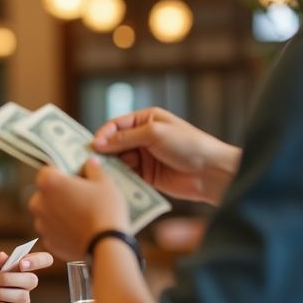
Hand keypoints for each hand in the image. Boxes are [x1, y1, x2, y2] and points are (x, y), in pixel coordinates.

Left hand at [0, 250, 52, 302]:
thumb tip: (5, 256)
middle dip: (7, 279)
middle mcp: (24, 284)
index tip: (22, 264)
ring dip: (0, 293)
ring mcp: (20, 301)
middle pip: (32, 280)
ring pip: (22, 296)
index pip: (43, 260)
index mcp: (19, 268)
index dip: (39, 261)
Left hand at [29, 158, 126, 260]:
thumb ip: (94, 170)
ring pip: (47, 213)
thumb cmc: (105, 209)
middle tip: (78, 197)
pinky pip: (53, 231)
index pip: (47, 171)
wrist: (107, 245)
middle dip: (58, 194)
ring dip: (58, 212)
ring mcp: (41, 224)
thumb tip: (91, 162)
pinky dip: (62, 231)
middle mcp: (38, 203)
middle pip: (45, 193)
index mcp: (49, 183)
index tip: (73, 177)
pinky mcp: (48, 242)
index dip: (60, 173)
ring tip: (80, 216)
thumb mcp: (104, 183)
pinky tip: (78, 231)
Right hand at [93, 107, 240, 204]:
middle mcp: (143, 137)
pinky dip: (120, 178)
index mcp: (146, 120)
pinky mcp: (147, 176)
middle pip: (115, 143)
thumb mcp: (154, 134)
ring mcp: (145, 157)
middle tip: (92, 161)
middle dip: (104, 152)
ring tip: (102, 173)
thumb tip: (99, 143)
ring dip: (111, 166)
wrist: (210, 171)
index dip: (104, 134)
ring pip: (119, 160)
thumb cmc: (188, 145)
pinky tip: (114, 182)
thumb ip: (125, 138)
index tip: (93, 145)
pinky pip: (128, 176)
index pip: (117, 125)